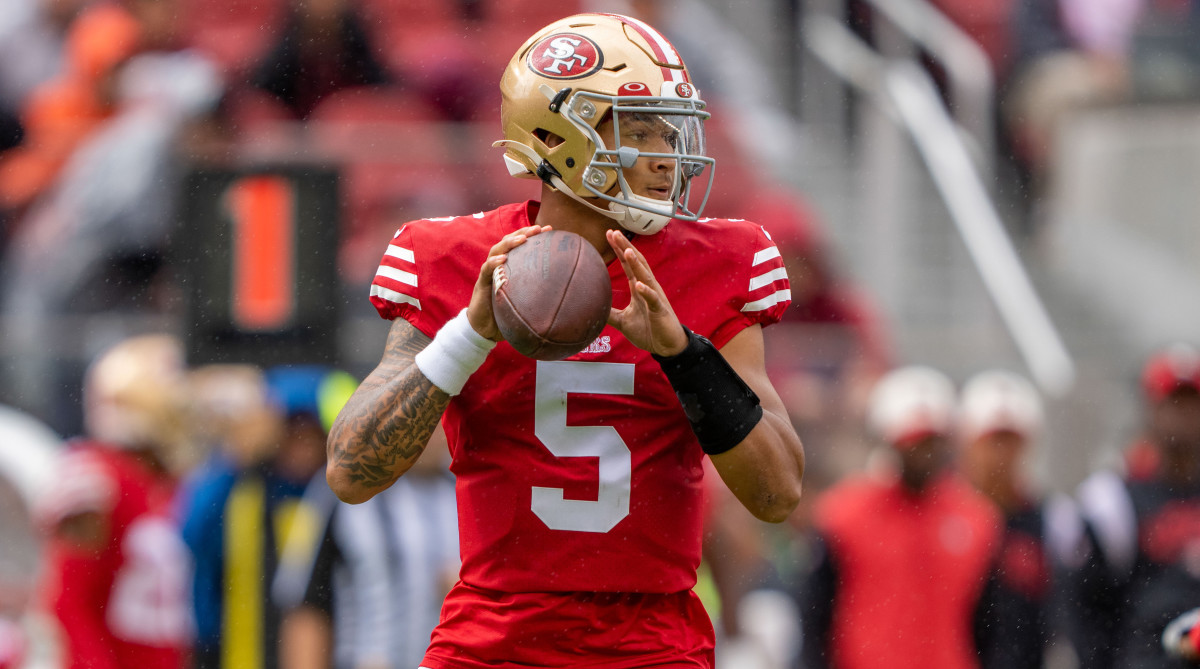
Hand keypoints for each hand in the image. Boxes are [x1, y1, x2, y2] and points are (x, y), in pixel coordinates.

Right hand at [467, 225, 550, 340]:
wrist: (484, 329)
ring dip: (509, 242)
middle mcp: (499, 266)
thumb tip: (568, 299)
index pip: (521, 246)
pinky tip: (503, 259)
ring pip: (496, 250)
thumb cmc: (507, 316)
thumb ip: (540, 296)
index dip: (533, 236)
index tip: (550, 230)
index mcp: (510, 267)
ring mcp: (489, 273)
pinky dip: (493, 263)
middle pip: (509, 242)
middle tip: (538, 228)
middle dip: (523, 233)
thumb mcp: (526, 303)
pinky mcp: (481, 283)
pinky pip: (486, 270)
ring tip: (522, 238)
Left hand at [605, 229, 687, 356]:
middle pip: (636, 263)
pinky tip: (639, 285)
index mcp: (639, 288)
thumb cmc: (649, 331)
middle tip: (614, 232)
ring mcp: (655, 297)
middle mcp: (648, 288)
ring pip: (645, 276)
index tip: (609, 234)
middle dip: (625, 247)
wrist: (667, 346)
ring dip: (636, 263)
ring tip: (627, 250)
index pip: (628, 264)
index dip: (619, 249)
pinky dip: (646, 292)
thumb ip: (609, 313)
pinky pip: (653, 299)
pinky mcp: (660, 310)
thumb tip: (591, 309)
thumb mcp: (623, 321)